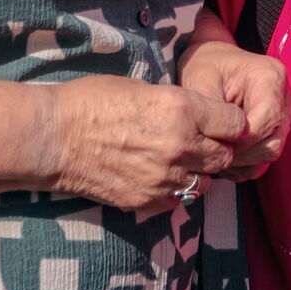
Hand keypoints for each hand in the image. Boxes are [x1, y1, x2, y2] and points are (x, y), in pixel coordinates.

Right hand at [44, 77, 246, 211]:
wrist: (55, 138)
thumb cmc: (94, 102)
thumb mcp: (146, 88)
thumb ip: (181, 106)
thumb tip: (204, 116)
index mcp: (182, 109)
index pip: (236, 124)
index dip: (231, 123)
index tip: (222, 123)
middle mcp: (180, 145)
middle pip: (225, 156)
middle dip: (219, 149)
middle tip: (203, 143)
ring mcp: (164, 178)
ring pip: (206, 182)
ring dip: (199, 173)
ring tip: (178, 161)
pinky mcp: (147, 201)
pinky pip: (178, 200)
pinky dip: (175, 190)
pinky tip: (157, 176)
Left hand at [179, 37, 290, 180]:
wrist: (213, 62)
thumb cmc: (207, 67)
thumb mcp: (201, 81)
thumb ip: (213, 112)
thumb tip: (223, 144)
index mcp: (271, 77)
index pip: (267, 120)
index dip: (242, 141)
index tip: (216, 144)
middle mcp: (285, 96)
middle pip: (273, 141)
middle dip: (242, 154)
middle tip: (213, 153)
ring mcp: (284, 114)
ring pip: (271, 152)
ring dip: (243, 161)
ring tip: (216, 152)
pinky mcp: (277, 129)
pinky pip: (266, 157)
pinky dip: (245, 163)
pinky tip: (225, 153)